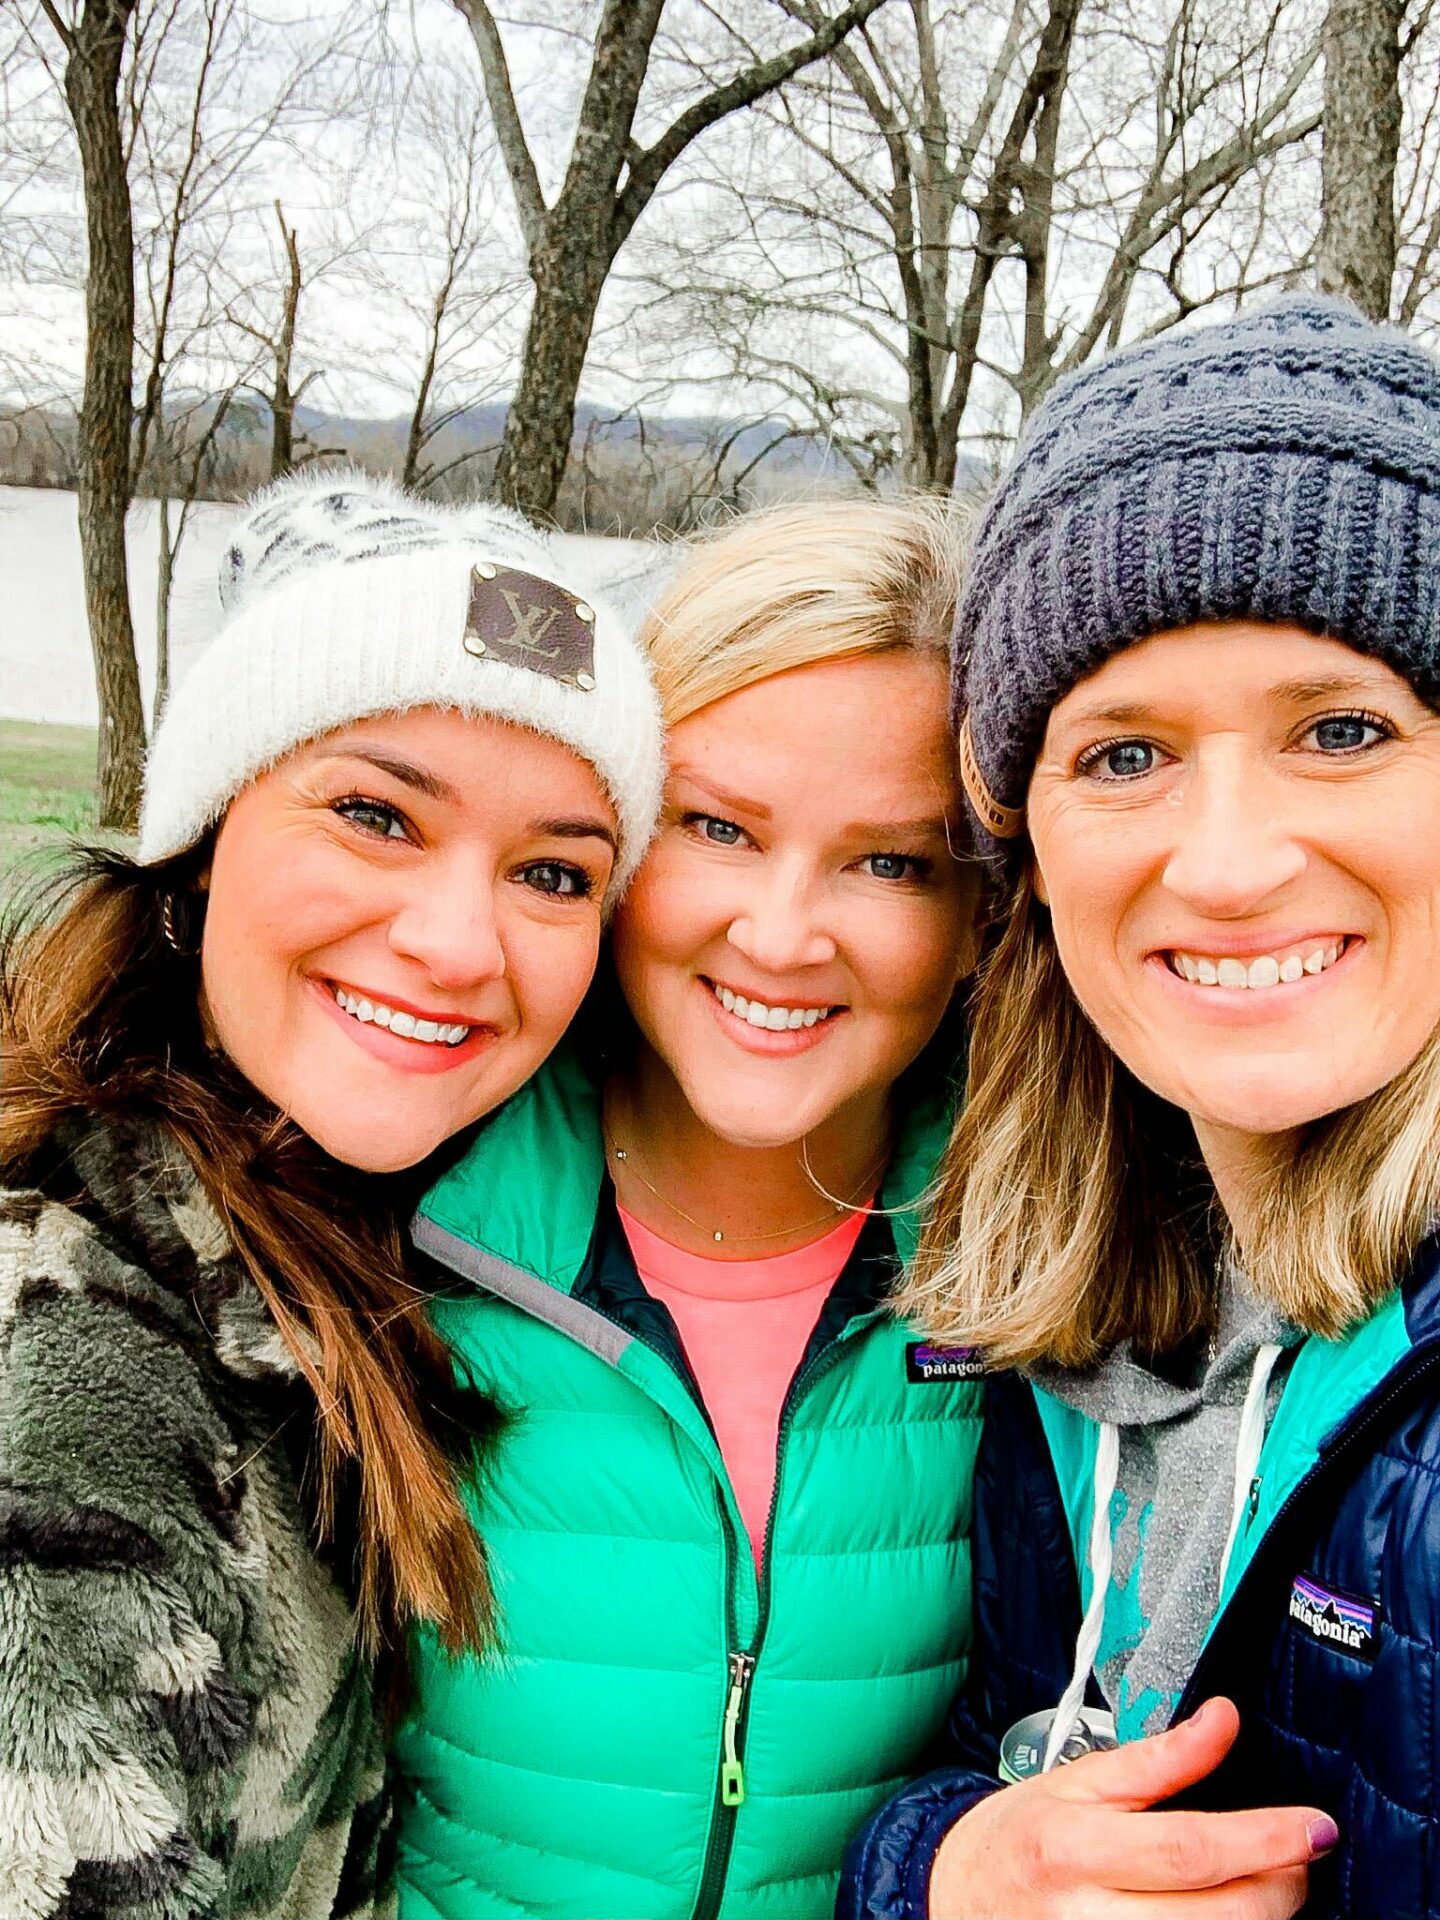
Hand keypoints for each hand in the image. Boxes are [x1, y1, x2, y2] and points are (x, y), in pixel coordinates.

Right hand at [929, 1698, 1335, 1917]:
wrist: (958, 1896)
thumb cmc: (1020, 1837)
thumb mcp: (1079, 1779)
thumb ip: (1158, 1756)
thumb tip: (1222, 1718)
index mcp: (1075, 1849)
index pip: (1189, 1850)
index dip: (1263, 1839)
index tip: (1314, 1826)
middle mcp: (1087, 1919)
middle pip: (1219, 1919)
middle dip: (1279, 1886)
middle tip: (1294, 1855)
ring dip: (1260, 1918)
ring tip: (1263, 1884)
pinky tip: (1223, 1911)